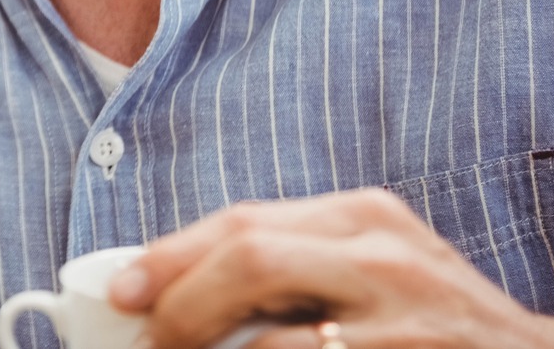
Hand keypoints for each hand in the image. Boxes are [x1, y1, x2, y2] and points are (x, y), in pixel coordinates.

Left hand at [104, 188, 553, 348]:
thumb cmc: (432, 320)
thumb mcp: (369, 269)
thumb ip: (290, 264)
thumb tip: (169, 284)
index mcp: (360, 217)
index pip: (241, 223)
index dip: (168, 256)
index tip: (120, 290)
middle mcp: (382, 255)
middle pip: (248, 260)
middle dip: (180, 305)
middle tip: (145, 341)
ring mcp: (404, 321)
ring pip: (273, 343)